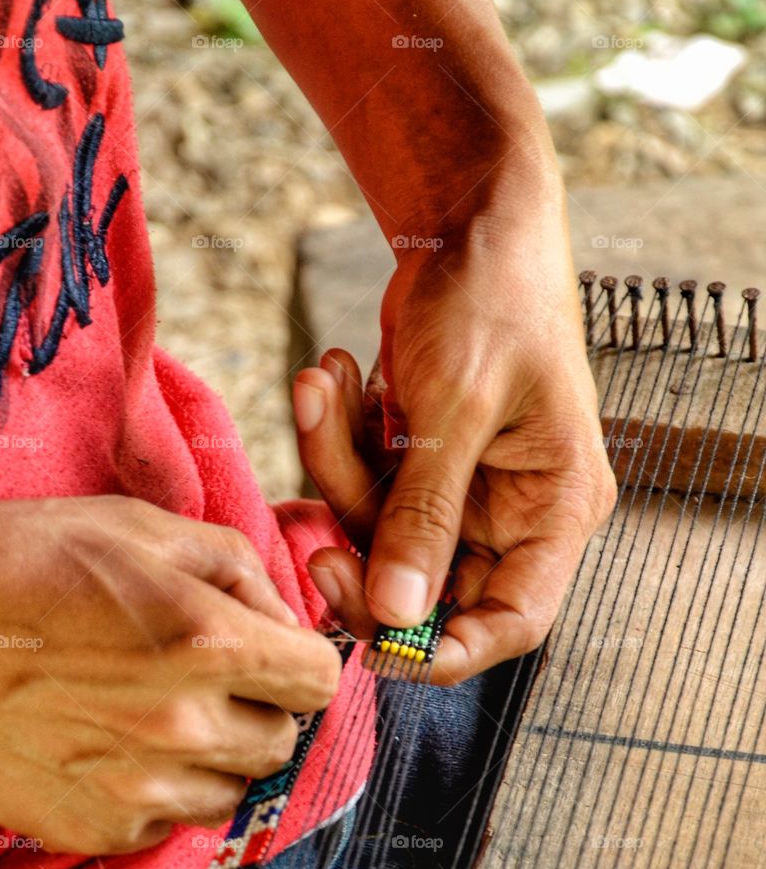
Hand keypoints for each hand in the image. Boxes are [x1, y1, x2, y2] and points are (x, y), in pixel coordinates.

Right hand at [0, 497, 340, 853]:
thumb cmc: (17, 561)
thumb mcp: (138, 527)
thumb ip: (237, 568)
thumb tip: (285, 617)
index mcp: (206, 641)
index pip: (321, 680)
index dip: (302, 659)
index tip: (273, 651)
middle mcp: (182, 726)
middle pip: (283, 741)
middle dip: (259, 707)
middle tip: (205, 676)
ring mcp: (136, 788)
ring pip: (231, 792)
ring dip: (214, 757)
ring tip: (156, 714)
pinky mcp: (93, 829)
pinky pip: (166, 822)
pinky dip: (156, 791)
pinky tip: (110, 747)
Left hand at [293, 210, 616, 684]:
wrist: (469, 216)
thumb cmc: (491, 296)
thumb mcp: (456, 406)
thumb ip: (424, 514)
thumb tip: (396, 612)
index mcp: (557, 508)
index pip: (512, 621)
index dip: (445, 651)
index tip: (374, 652)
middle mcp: (514, 511)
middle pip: (429, 587)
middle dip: (363, 554)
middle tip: (311, 542)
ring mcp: (463, 487)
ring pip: (380, 531)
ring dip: (336, 467)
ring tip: (323, 384)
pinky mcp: (419, 460)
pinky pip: (363, 482)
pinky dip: (337, 436)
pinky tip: (334, 373)